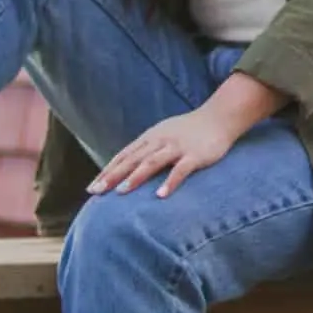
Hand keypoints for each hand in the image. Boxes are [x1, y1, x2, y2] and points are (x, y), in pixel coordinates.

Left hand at [88, 103, 248, 199]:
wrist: (219, 117)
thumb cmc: (190, 130)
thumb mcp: (164, 134)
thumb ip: (148, 148)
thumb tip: (129, 166)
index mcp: (150, 137)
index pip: (124, 155)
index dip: (107, 170)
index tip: (92, 187)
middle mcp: (160, 140)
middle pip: (132, 159)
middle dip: (113, 175)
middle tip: (96, 191)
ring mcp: (177, 147)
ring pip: (152, 162)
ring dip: (136, 177)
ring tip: (122, 192)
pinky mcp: (195, 155)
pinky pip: (180, 170)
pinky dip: (170, 182)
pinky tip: (161, 196)